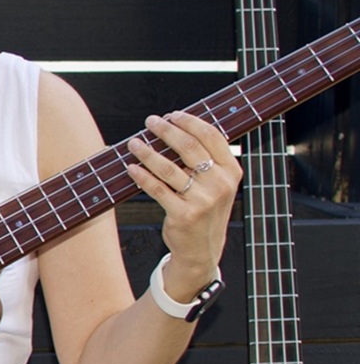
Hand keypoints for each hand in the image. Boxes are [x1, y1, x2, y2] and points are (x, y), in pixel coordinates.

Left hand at [126, 111, 240, 296]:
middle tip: (150, 122)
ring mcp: (203, 200)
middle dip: (166, 130)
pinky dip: (142, 176)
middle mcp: (220, 183)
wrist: (202, 249)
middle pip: (189, 147)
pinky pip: (157, 189)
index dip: (189, 121)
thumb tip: (174, 129)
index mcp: (231, 171)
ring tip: (133, 143)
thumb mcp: (215, 185)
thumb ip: (203, 161)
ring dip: (147, 151)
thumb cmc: (204, 210)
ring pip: (169, 167)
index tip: (171, 115)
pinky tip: (131, 167)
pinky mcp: (184, 214)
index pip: (211, 136)